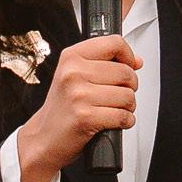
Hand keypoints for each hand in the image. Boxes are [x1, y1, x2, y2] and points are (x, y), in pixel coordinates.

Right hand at [13, 34, 139, 181]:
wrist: (44, 137)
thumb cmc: (62, 108)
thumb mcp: (76, 76)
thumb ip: (105, 64)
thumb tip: (136, 61)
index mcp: (72, 57)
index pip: (114, 43)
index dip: (128, 56)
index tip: (128, 66)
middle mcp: (73, 73)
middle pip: (126, 72)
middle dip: (129, 87)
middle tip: (117, 95)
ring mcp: (79, 95)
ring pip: (128, 96)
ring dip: (127, 107)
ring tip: (112, 109)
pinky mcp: (85, 117)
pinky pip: (123, 116)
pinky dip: (125, 122)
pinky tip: (112, 122)